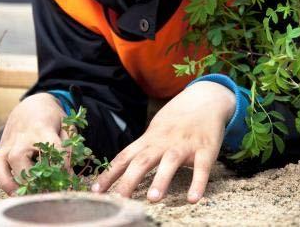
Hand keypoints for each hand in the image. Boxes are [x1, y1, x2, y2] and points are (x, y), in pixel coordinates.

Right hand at [0, 93, 65, 203]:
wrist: (31, 106)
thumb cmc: (51, 119)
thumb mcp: (66, 127)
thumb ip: (68, 149)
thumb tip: (69, 177)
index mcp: (42, 129)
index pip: (51, 147)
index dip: (61, 164)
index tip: (68, 179)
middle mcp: (21, 138)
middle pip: (18, 157)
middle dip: (27, 178)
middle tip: (39, 193)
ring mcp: (8, 145)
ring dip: (6, 181)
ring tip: (18, 196)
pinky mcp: (1, 152)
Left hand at [92, 81, 235, 203]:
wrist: (205, 99)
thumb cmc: (176, 120)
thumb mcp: (155, 130)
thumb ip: (141, 148)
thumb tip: (120, 167)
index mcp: (149, 139)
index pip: (124, 157)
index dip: (109, 174)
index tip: (95, 191)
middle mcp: (164, 142)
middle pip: (143, 161)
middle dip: (129, 180)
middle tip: (119, 199)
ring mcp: (184, 145)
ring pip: (170, 162)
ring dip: (161, 179)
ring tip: (153, 198)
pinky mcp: (205, 149)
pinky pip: (201, 167)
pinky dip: (198, 183)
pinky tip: (193, 198)